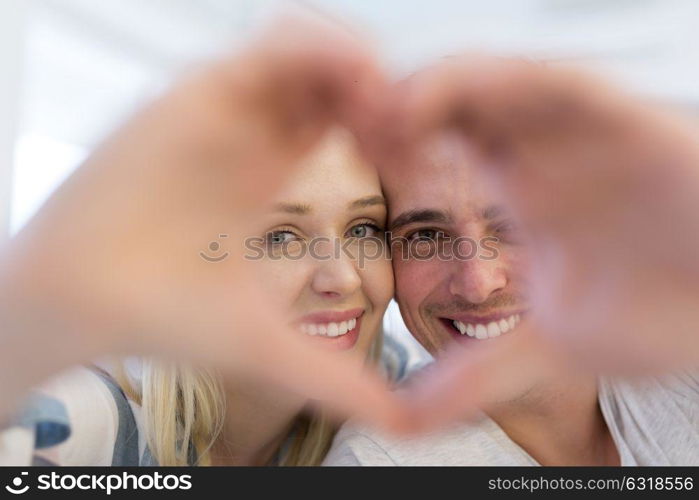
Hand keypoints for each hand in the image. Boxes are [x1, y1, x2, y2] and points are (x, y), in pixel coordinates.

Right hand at [0, 13, 406, 430]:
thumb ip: (338, 380)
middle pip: (338, 75)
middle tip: (415, 134)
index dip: (397, 129)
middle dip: (388, 91)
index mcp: (275, 171)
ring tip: (388, 114)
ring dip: (363, 65)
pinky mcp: (203, 89)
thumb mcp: (275, 345)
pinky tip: (358, 92)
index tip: (420, 164)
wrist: (86, 303)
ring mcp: (231, 107)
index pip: (349, 118)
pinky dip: (327, 50)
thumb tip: (405, 426)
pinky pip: (277, 44)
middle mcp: (255, 132)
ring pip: (312, 47)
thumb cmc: (172, 320)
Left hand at [366, 57, 698, 428]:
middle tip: (348, 122)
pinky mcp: (622, 120)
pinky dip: (496, 82)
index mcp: (519, 185)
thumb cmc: (659, 314)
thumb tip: (404, 419)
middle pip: (454, 95)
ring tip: (385, 111)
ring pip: (493, 76)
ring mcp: (579, 131)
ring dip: (433, 84)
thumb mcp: (546, 349)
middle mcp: (542, 148)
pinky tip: (448, 100)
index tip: (344, 152)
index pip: (440, 137)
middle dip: (397, 100)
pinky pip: (552, 82)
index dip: (387, 137)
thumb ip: (474, 375)